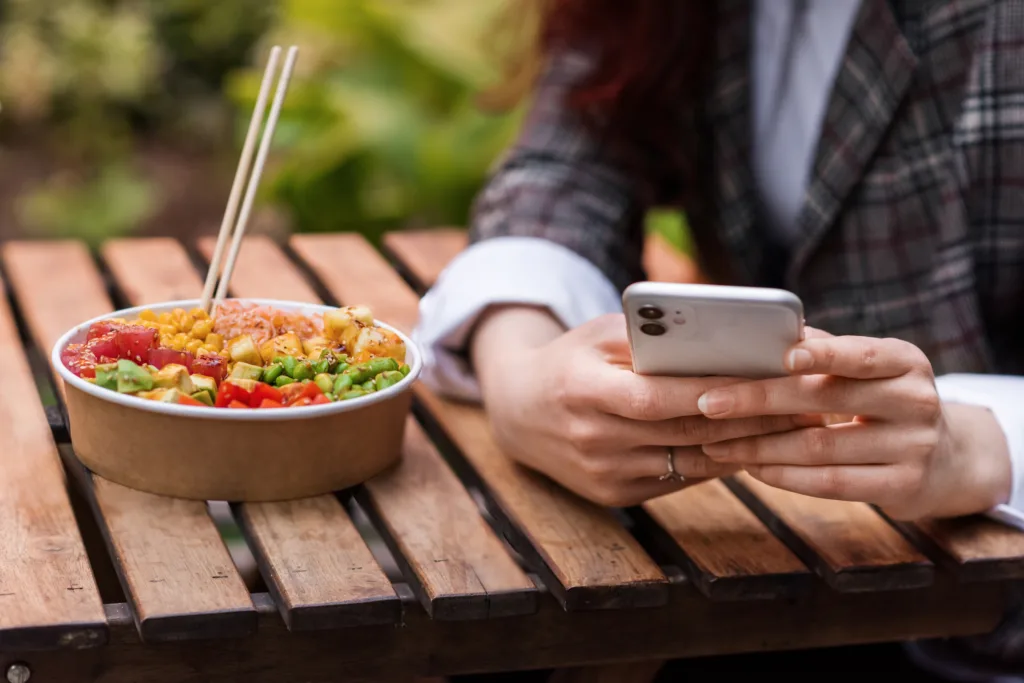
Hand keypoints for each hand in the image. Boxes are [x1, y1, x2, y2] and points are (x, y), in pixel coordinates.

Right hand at [471, 308, 814, 507]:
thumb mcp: (598, 334)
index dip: (712, 392)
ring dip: (746, 447)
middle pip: (684, 432)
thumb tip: (724, 335)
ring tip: (795, 428)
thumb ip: (651, 337)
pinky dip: (717, 462)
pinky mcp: (613, 496)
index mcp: (582, 390)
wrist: (518, 413)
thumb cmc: (571, 360)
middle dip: (751, 420)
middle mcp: (591, 438)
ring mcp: (602, 474)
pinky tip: (753, 447)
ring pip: (689, 461)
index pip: (657, 397)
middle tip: (807, 407)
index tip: (768, 380)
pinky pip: (677, 479)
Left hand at [697, 330, 1011, 519]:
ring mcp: (912, 448)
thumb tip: (771, 329)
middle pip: (826, 400)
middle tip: (708, 402)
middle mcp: (916, 402)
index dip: (824, 354)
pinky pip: (830, 483)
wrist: (946, 459)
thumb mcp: (870, 370)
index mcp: (905, 362)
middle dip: (759, 400)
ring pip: (819, 448)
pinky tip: (751, 468)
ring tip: (715, 442)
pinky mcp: (901, 487)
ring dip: (758, 446)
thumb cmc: (884, 401)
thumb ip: (825, 350)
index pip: (862, 354)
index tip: (783, 355)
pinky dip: (784, 475)